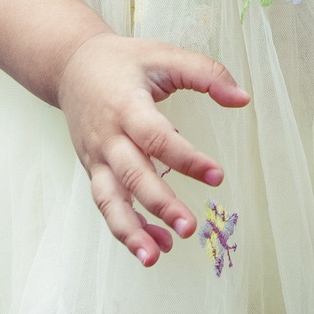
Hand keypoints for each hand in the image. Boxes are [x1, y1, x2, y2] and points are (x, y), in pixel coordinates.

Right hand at [57, 33, 249, 266]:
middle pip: (133, 175)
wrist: (70, 66)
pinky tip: (154, 248)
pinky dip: (126, 229)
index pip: (157, 137)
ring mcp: (96, 157)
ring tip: (156, 258)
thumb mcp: (165, 55)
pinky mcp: (92, 171)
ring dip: (131, 231)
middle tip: (190, 228)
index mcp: (126, 105)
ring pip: (110, 200)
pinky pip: (107, 205)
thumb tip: (243, 100)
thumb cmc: (124, 62)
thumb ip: (207, 74)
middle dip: (160, 204)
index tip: (217, 176)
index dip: (186, 159)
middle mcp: (108, 136)